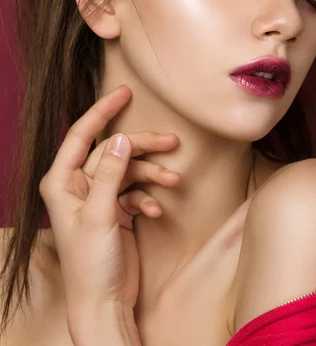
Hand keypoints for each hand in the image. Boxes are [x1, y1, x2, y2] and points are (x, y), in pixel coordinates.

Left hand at [38, 84, 180, 340]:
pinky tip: (156, 211)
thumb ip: (109, 173)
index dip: (102, 111)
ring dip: (152, 175)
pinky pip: (135, 191)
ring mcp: (99, 197)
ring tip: (174, 182)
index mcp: (62, 181)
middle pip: (114, 152)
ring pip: (129, 170)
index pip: (81, 135)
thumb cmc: (90, 263)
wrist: (103, 302)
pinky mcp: (116, 209)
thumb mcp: (98, 214)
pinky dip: (148, 197)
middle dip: (143, 147)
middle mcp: (79, 185)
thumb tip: (120, 139)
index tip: (124, 93)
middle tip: (171, 141)